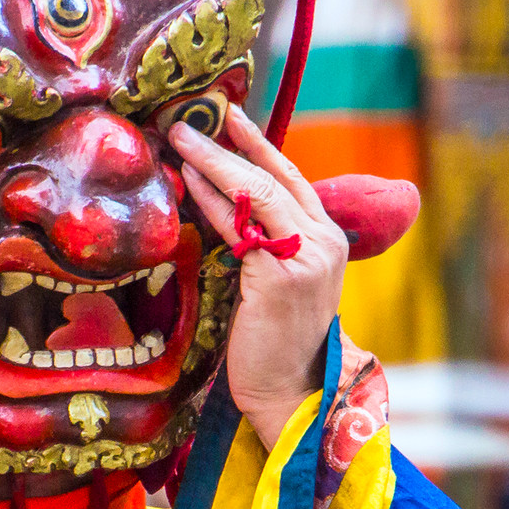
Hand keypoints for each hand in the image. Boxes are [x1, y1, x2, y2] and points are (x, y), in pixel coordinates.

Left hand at [170, 107, 348, 449]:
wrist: (288, 392)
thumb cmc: (274, 342)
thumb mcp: (275, 280)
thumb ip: (263, 241)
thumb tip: (224, 201)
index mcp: (327, 240)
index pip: (290, 178)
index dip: (259, 145)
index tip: (230, 117)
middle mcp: (324, 243)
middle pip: (272, 178)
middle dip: (228, 145)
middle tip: (189, 122)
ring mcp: (307, 258)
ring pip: (256, 194)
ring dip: (215, 163)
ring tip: (181, 140)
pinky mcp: (281, 276)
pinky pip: (240, 226)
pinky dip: (214, 200)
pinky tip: (190, 182)